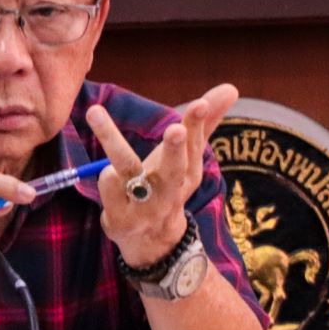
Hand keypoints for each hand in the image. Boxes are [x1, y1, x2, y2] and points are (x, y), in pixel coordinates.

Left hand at [88, 83, 239, 267]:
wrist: (153, 242)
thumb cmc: (167, 186)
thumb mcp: (187, 158)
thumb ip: (204, 123)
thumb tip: (231, 88)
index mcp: (187, 173)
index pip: (194, 146)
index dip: (197, 125)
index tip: (199, 104)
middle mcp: (169, 190)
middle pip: (174, 168)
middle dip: (175, 149)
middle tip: (175, 129)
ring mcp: (145, 206)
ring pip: (129, 171)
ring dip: (115, 144)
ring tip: (97, 112)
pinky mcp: (121, 218)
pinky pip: (110, 191)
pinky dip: (107, 179)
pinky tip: (106, 172)